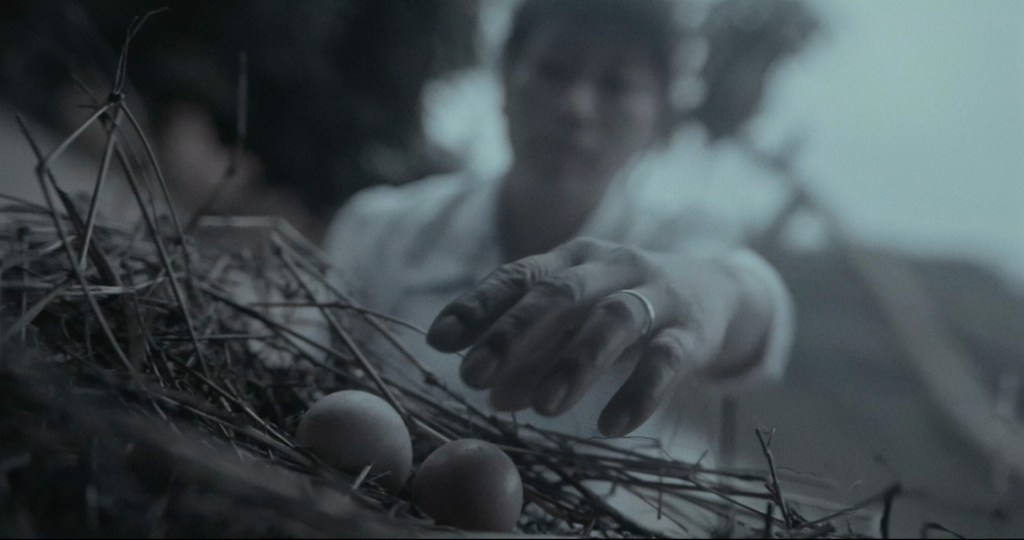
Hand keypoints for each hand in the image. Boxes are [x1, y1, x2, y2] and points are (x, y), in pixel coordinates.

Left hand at [426, 237, 764, 436]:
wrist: (717, 291)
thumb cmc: (626, 305)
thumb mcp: (577, 321)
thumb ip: (535, 354)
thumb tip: (491, 397)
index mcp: (574, 256)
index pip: (519, 275)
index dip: (478, 305)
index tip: (440, 340)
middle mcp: (613, 265)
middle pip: (559, 292)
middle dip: (512, 334)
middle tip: (473, 377)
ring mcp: (656, 293)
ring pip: (613, 320)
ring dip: (573, 363)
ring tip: (541, 408)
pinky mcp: (694, 329)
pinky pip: (667, 359)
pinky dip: (638, 391)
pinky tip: (610, 425)